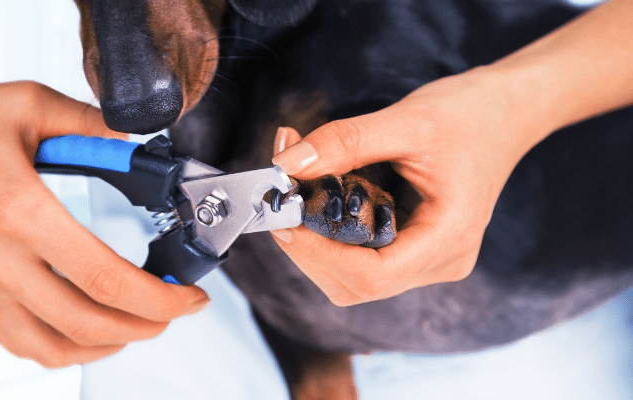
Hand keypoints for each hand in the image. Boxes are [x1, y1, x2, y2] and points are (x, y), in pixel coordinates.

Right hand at [0, 82, 208, 366]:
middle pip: (88, 323)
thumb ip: (90, 124)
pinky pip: (18, 341)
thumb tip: (133, 143)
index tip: (188, 296)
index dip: (159, 298)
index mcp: (18, 210)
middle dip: (146, 325)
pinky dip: (62, 346)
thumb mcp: (25, 105)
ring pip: (51, 347)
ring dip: (107, 344)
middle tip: (173, 310)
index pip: (106, 277)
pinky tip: (85, 329)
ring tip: (138, 324)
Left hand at [270, 68, 548, 305]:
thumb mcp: (406, 120)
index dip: (318, 255)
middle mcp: (441, 261)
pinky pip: (363, 257)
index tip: (285, 218)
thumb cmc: (470, 114)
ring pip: (354, 275)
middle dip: (310, 247)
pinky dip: (333, 232)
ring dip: (317, 239)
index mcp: (449, 237)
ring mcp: (429, 260)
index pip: (372, 276)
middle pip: (355, 283)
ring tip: (304, 188)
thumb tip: (286, 164)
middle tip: (286, 196)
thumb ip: (345, 142)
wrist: (506, 113)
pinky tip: (327, 196)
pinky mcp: (416, 248)